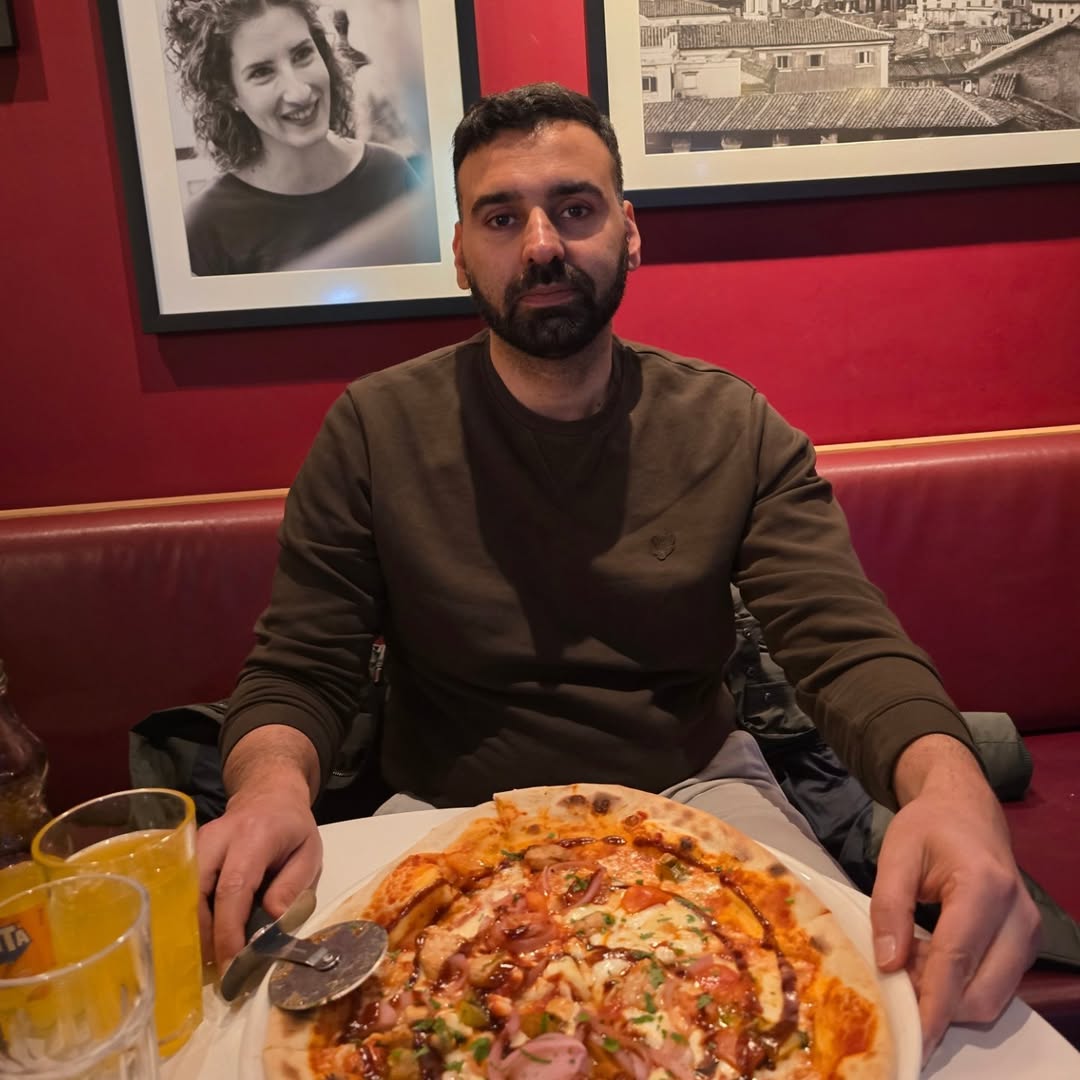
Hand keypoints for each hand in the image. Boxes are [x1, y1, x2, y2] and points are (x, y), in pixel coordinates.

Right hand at [196, 726, 322, 969]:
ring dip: (194, 932)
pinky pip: (182, 893)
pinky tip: (202, 943)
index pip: (233, 888)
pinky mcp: (188, 855)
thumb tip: (271, 924)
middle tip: (218, 973)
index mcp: (254, 836)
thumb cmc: (292, 828)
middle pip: (198, 893)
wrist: (268, 795)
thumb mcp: (308, 853)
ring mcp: (197, 844)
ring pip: (183, 896)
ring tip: (211, 963)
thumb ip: (292, 886)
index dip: (228, 931)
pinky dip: (190, 921)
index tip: (232, 966)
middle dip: (204, 937)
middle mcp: (218, 837)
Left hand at [870, 735, 1039, 1062]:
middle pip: (981, 993)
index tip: (913, 1036)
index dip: (933, 1002)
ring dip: (947, 997)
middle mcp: (1018, 916)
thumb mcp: (895, 853)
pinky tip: (930, 961)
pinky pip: (994, 986)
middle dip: (937, 1004)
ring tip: (910, 961)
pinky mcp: (1025, 945)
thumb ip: (889, 908)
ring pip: (991, 998)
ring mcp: (1028, 935)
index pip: (957, 959)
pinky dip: (960, 988)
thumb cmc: (928, 826)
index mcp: (985, 887)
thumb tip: (889, 965)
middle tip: (895, 979)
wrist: (966, 810)